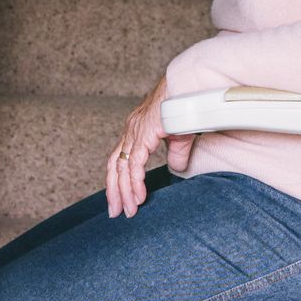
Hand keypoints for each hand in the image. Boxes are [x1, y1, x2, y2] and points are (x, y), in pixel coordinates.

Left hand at [106, 77, 191, 216]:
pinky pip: (135, 165)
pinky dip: (135, 183)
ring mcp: (135, 133)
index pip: (118, 158)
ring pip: (122, 169)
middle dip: (113, 191)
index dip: (116, 179)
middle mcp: (130, 131)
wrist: (187, 88)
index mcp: (135, 130)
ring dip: (124, 192)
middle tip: (115, 212)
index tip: (118, 198)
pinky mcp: (144, 136)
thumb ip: (175, 155)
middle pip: (113, 166)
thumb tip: (175, 170)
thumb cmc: (183, 106)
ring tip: (128, 211)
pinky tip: (139, 197)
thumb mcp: (178, 137)